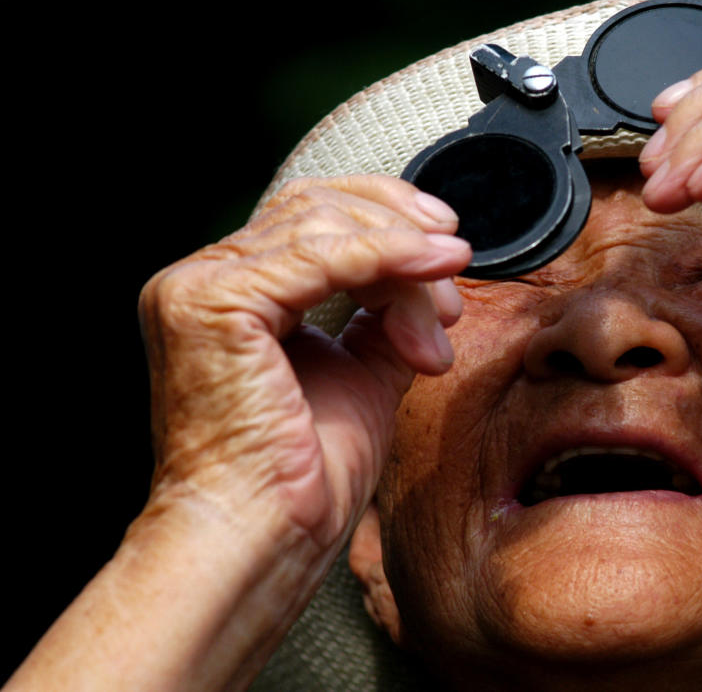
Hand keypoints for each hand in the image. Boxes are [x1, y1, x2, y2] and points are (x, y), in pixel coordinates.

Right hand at [138, 175, 470, 547]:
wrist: (265, 539)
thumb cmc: (302, 479)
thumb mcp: (362, 374)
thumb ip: (384, 319)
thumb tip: (426, 280)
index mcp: (230, 294)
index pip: (310, 216)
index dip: (387, 218)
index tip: (449, 248)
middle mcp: (202, 280)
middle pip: (318, 209)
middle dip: (403, 235)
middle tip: (455, 283)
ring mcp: (198, 287)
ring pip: (325, 227)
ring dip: (405, 261)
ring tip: (448, 309)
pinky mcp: (212, 303)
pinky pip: (319, 256)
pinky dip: (389, 255)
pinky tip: (436, 265)